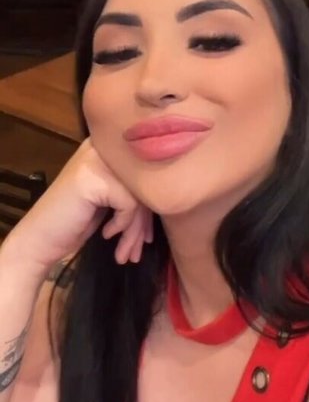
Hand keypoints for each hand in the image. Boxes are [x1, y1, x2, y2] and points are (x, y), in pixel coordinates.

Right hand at [4, 138, 152, 272]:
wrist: (40, 239)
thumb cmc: (76, 221)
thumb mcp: (110, 202)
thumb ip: (135, 192)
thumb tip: (175, 199)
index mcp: (109, 148)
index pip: (146, 174)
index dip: (150, 207)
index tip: (146, 236)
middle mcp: (103, 148)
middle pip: (144, 185)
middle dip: (144, 224)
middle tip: (138, 250)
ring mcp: (97, 160)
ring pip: (139, 196)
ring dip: (135, 230)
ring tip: (127, 253)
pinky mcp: (94, 178)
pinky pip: (129, 204)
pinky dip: (122, 224)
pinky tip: (106, 234)